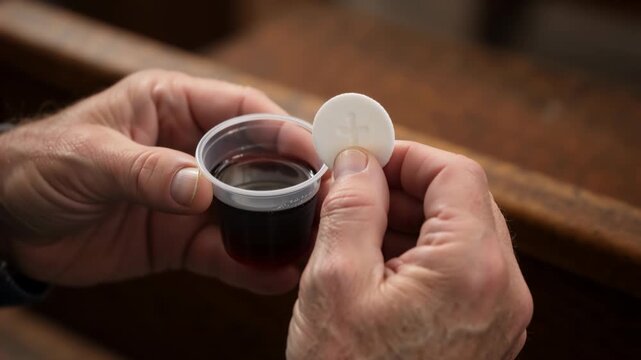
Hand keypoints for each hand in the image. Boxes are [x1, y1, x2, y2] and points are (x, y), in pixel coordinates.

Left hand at [0, 70, 298, 293]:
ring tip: (313, 249)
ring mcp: (190, 197)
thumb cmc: (42, 166)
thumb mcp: (91, 159)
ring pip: (248, 210)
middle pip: (258, 162)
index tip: (314, 154)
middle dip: (295, 183)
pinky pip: (223, 250)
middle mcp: (191, 149)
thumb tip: (202, 190)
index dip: (282, 129)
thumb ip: (147, 171)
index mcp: (174, 107)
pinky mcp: (181, 237)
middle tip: (330, 206)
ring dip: (279, 229)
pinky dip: (248, 264)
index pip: (242, 110)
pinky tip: (274, 277)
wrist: (9, 223)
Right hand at [287, 142, 532, 358]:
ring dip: (409, 219)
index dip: (406, 155)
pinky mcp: (482, 330)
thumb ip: (351, 207)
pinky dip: (419, 252)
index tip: (365, 154)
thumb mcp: (335, 282)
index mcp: (472, 269)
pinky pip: (458, 269)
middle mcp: (501, 290)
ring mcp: (497, 314)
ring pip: (459, 235)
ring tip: (355, 225)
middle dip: (403, 187)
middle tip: (353, 187)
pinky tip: (375, 258)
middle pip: (461, 203)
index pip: (454, 175)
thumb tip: (357, 162)